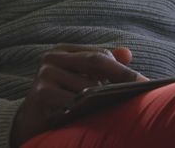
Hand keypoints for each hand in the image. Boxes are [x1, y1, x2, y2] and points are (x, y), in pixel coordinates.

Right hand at [11, 45, 145, 146]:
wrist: (29, 123)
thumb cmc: (60, 100)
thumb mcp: (81, 80)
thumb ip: (102, 66)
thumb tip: (127, 53)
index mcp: (64, 50)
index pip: (101, 54)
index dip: (123, 69)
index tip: (144, 82)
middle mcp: (52, 57)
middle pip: (96, 61)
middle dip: (121, 76)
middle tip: (143, 90)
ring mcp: (45, 73)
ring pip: (87, 84)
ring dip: (103, 98)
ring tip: (117, 108)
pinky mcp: (40, 93)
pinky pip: (72, 100)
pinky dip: (86, 108)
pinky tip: (92, 115)